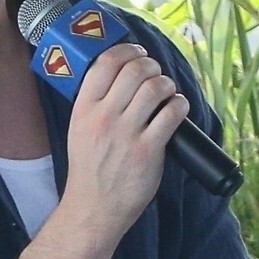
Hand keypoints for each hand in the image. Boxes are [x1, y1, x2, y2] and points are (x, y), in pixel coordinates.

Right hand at [58, 42, 186, 238]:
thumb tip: (121, 74)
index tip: (137, 52)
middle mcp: (103, 118)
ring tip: (167, 92)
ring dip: (167, 84)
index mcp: (83, 109)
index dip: (126, 51)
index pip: (105, 64)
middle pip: (134, 70)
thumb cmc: (90, 168)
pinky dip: (179, 104)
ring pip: (155, 88)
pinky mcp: (148, 150)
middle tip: (156, 73)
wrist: (94, 208)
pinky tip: (177, 108)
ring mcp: (126, 134)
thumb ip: (95, 103)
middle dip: (151, 65)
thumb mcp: (78, 129)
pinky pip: (171, 113)